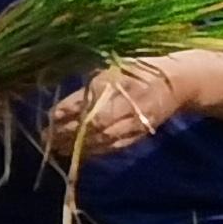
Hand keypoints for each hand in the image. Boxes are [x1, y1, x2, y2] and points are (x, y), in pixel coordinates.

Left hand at [43, 53, 193, 164]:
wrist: (177, 82)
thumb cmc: (137, 71)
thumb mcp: (112, 69)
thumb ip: (90, 86)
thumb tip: (61, 106)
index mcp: (116, 81)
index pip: (86, 100)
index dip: (66, 111)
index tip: (48, 118)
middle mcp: (126, 102)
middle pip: (92, 123)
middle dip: (67, 133)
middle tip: (45, 139)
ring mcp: (135, 120)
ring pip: (103, 138)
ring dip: (78, 146)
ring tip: (56, 150)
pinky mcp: (141, 133)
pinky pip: (116, 146)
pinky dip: (97, 151)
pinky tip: (80, 155)